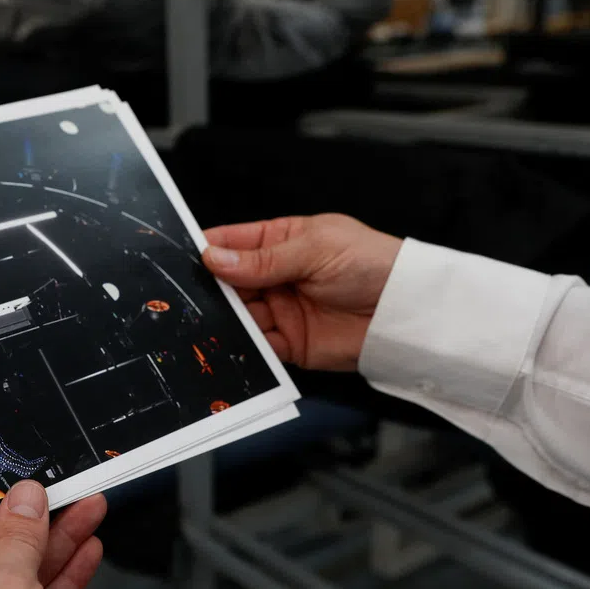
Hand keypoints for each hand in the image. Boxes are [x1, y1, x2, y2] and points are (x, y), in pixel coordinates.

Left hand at [0, 483, 105, 588]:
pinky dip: (59, 580)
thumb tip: (23, 499)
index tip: (15, 483)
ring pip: (16, 576)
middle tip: (60, 491)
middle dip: (32, 522)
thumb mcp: (6, 588)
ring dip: (55, 544)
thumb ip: (18, 536)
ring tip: (88, 509)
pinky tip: (85, 551)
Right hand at [203, 214, 401, 370]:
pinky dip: (243, 347)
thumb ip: (263, 259)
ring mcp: (281, 310)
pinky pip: (257, 346)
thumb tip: (214, 257)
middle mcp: (276, 276)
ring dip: (223, 319)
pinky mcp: (289, 343)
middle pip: (228, 282)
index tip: (182, 256)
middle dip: (210, 288)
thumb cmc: (374, 265)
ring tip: (209, 319)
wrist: (407, 311)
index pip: (233, 242)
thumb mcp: (315, 249)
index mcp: (282, 241)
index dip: (207, 248)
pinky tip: (233, 342)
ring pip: (238, 315)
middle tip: (190, 293)